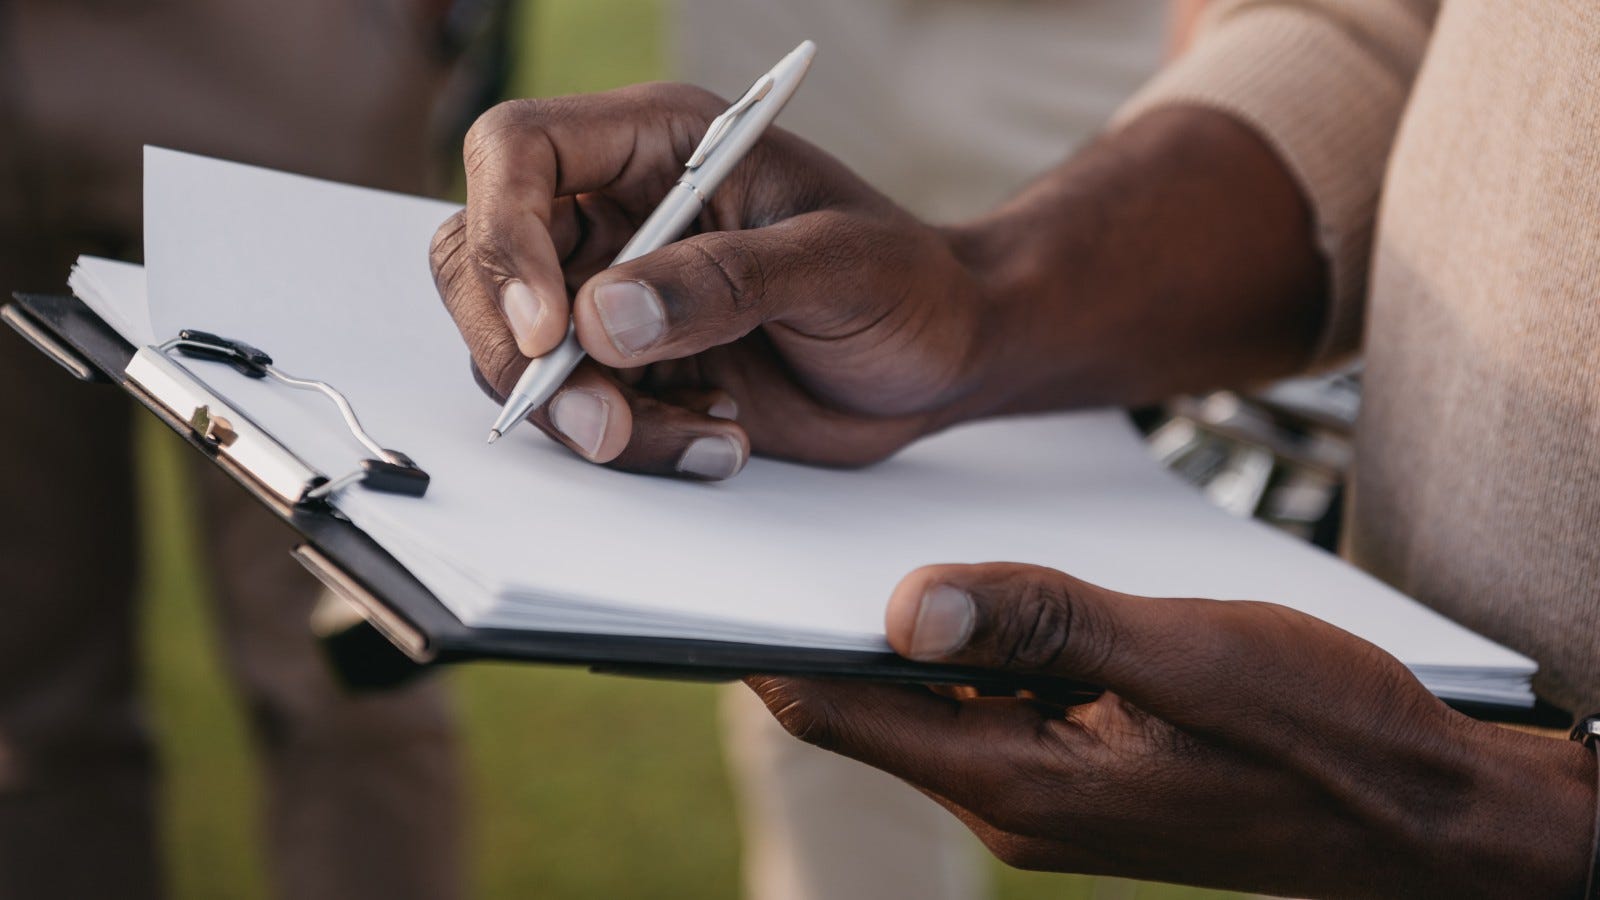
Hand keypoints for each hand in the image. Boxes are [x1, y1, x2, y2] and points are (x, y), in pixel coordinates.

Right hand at [429, 82, 997, 478]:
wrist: (942, 361)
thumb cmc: (910, 284)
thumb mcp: (841, 265)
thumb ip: (726, 282)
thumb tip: (602, 319)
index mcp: (657, 144)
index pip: (517, 152)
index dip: (505, 234)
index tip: (552, 328)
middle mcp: (616, 213)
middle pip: (480, 261)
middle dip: (522, 355)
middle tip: (605, 422)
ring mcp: (614, 296)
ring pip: (517, 354)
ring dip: (587, 415)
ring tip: (708, 433)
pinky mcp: (629, 371)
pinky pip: (574, 412)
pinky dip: (631, 445)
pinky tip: (718, 440)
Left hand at [750, 564, 1596, 897]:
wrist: (1422, 810)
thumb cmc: (1325, 731)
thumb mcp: (1187, 655)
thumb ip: (1045, 623)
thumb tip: (903, 608)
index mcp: (1017, 781)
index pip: (845, 714)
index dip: (769, 645)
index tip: (715, 571)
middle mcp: (1011, 797)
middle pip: (876, 704)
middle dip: (828, 620)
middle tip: (780, 520)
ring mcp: (1046, 786)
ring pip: (935, 697)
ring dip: (907, 625)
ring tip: (869, 529)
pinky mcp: (1081, 763)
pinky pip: (994, 697)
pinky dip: (974, 642)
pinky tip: (983, 581)